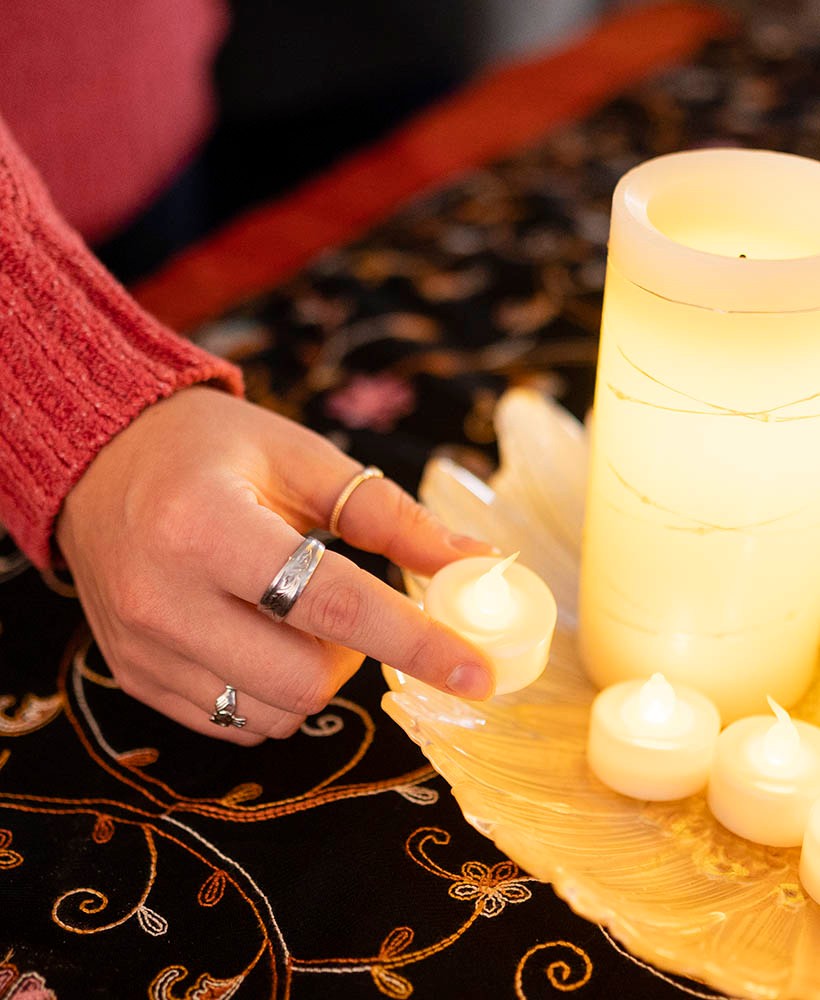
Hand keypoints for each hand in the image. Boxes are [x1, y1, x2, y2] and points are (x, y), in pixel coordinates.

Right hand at [56, 387, 495, 743]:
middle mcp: (163, 598)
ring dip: (313, 679)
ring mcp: (142, 647)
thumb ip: (390, 516)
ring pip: (272, 714)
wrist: (98, 461)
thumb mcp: (301, 459)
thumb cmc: (208, 449)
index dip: (415, 641)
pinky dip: (271, 694)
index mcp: (206, 525)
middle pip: (304, 678)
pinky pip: (232, 722)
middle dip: (355, 658)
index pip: (332, 603)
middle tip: (347, 611)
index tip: (478, 672)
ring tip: (295, 619)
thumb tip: (475, 564)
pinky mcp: (133, 676)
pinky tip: (260, 640)